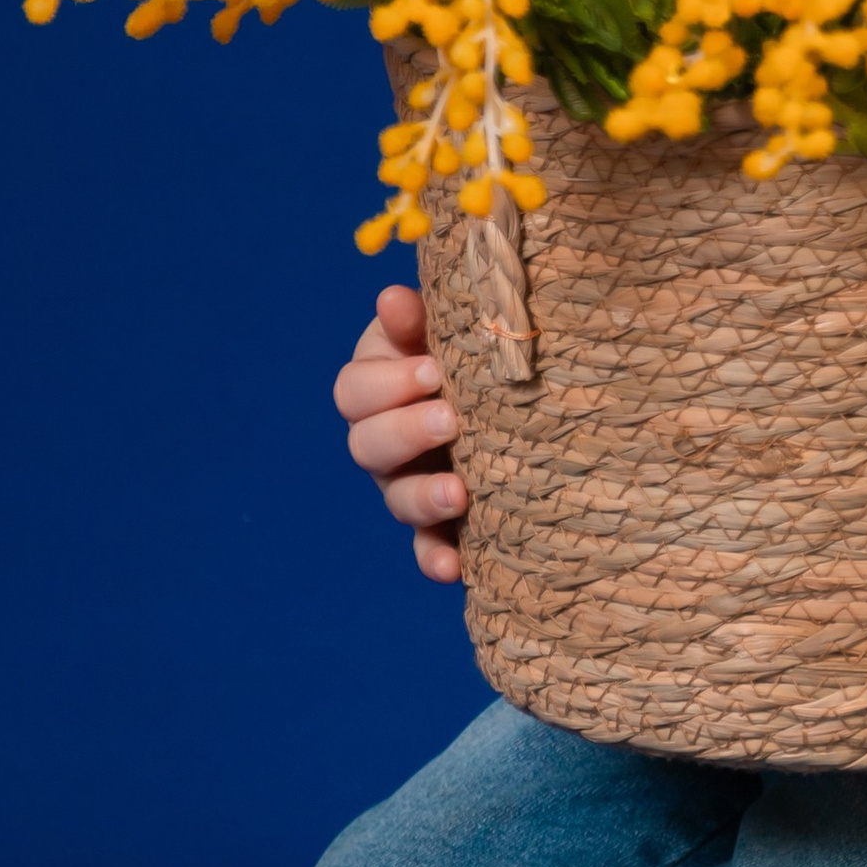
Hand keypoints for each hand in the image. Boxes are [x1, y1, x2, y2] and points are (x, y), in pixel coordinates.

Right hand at [333, 284, 469, 582]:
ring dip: (423, 498)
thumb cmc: (469, 347)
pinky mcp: (437, 524)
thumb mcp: (444, 327)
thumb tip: (392, 298)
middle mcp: (383, 441)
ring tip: (459, 493)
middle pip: (367, 446)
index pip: (355, 390)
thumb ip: (418, 317)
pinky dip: (435, 559)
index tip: (431, 370)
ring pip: (396, 499)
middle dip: (406, 433)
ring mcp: (407, 484)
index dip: (387, 382)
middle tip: (450, 420)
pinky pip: (427, 547)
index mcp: (376, 387)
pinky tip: (453, 568)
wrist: (511, 389)